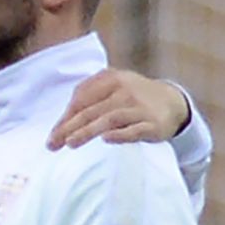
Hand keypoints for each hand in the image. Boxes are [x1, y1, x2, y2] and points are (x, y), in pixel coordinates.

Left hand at [49, 69, 191, 150]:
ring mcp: (140, 107)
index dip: (64, 119)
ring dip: (88, 131)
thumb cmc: (131, 99)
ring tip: (70, 143)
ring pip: (110, 119)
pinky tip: (106, 139)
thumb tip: (60, 123)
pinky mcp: (153, 124)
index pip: (82, 99)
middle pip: (92, 111)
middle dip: (69, 128)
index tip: (52, 136)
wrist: (172, 102)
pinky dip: (120, 134)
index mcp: (112, 79)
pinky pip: (135, 130)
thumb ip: (86, 99)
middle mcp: (126, 90)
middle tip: (53, 144)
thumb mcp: (111, 89)